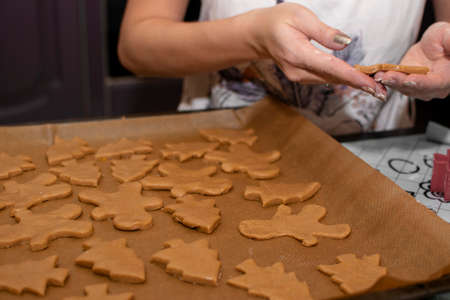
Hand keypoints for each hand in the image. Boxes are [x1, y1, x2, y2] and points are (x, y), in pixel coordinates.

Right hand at [245, 3, 385, 99]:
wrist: (259, 34)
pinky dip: (341, 79)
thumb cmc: (279, 21)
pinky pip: (324, 78)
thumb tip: (345, 43)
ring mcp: (298, 76)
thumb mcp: (301, 17)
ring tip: (374, 87)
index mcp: (298, 54)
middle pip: (333, 78)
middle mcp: (298, 71)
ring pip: (329, 80)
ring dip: (352, 83)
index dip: (353, 76)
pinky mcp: (301, 77)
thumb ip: (324, 32)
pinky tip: (356, 80)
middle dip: (358, 84)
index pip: (331, 68)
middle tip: (382, 91)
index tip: (371, 84)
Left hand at [374, 22, 449, 100]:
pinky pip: (395, 82)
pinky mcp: (406, 83)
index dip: (421, 82)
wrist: (437, 43)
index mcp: (447, 78)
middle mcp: (434, 87)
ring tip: (378, 76)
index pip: (434, 84)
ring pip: (403, 87)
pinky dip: (385, 78)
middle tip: (385, 78)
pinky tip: (376, 73)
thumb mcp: (448, 36)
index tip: (409, 79)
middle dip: (399, 83)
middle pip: (415, 89)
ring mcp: (419, 88)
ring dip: (389, 82)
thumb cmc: (446, 38)